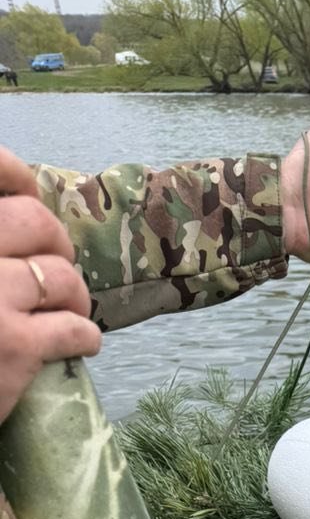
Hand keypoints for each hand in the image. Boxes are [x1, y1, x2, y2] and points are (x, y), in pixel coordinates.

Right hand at [0, 147, 99, 426]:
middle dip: (56, 245)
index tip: (26, 191)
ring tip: (69, 310)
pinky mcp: (15, 345)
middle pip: (36, 222)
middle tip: (53, 269)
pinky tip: (82, 343)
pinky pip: (73, 328)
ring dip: (75, 295)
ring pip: (61, 276)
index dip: (14, 174)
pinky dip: (85, 335)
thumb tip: (16, 208)